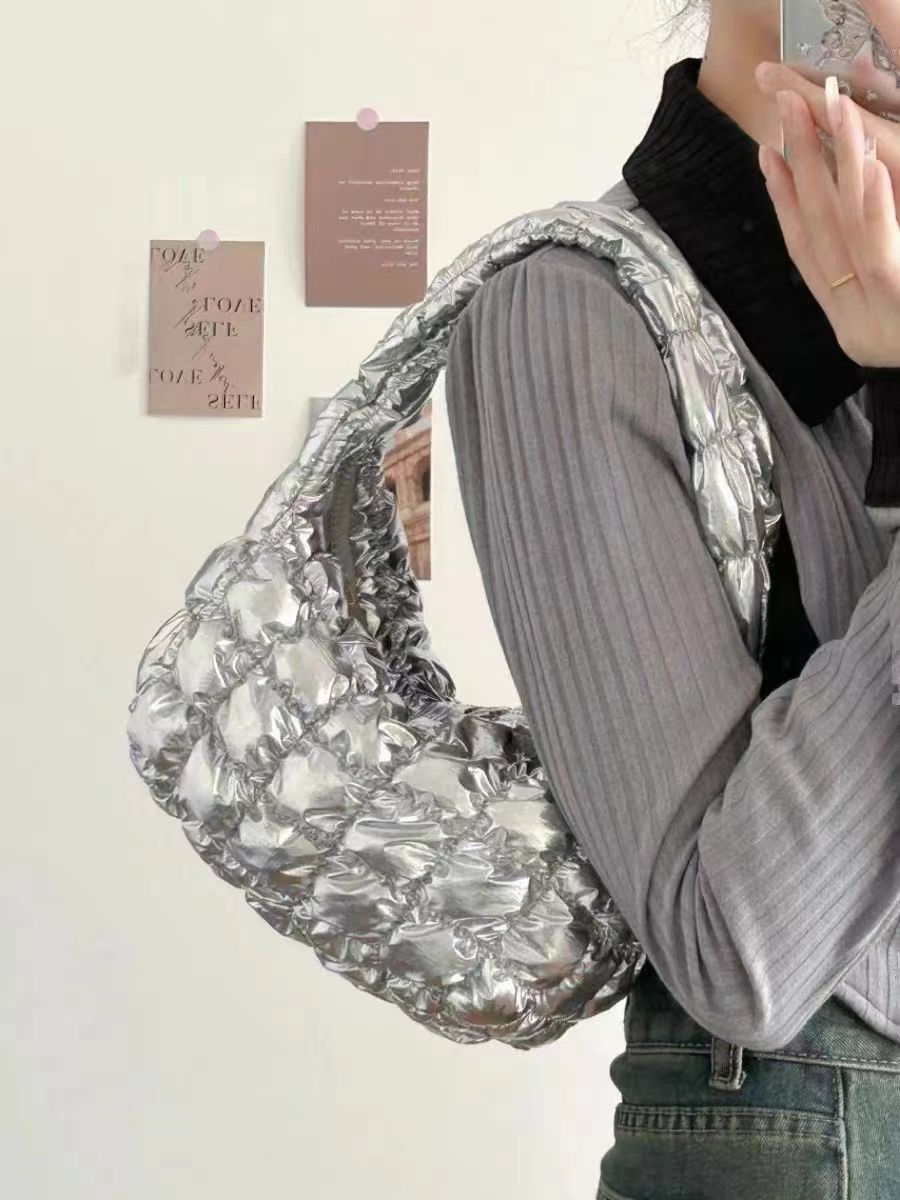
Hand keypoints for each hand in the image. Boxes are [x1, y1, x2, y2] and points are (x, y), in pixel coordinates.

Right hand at [754, 62, 899, 368]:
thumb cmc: (898, 342)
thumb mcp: (869, 311)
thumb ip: (855, 271)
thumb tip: (845, 227)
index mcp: (832, 295)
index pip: (798, 235)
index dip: (779, 193)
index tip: (765, 149)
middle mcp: (841, 292)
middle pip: (814, 216)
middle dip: (800, 157)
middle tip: (788, 102)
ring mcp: (867, 295)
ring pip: (845, 221)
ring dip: (838, 162)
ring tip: (835, 109)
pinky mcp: (894, 292)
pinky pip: (880, 248)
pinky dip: (875, 210)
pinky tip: (874, 171)